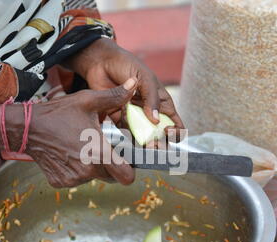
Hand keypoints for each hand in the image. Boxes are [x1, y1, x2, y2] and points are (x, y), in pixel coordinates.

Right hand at [21, 79, 136, 187]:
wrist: (26, 127)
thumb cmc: (58, 113)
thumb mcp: (87, 101)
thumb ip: (114, 96)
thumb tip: (133, 83)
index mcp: (99, 152)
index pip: (126, 176)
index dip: (129, 170)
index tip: (126, 161)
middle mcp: (87, 170)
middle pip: (111, 176)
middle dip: (110, 165)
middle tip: (101, 147)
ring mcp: (73, 179)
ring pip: (93, 177)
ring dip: (92, 166)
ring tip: (82, 146)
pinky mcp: (61, 182)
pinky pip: (77, 179)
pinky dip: (76, 169)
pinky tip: (69, 153)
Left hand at [65, 38, 184, 136]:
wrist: (101, 62)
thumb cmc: (128, 65)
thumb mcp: (145, 79)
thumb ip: (152, 99)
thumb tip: (156, 122)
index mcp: (162, 102)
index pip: (175, 123)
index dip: (175, 132)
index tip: (167, 131)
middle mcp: (150, 112)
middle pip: (160, 134)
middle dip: (159, 142)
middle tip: (153, 144)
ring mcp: (135, 116)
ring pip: (143, 136)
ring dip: (143, 141)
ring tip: (141, 142)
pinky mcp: (119, 119)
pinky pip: (126, 132)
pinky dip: (127, 134)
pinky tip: (126, 129)